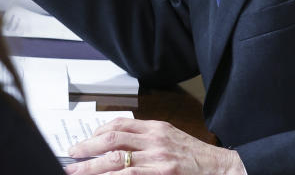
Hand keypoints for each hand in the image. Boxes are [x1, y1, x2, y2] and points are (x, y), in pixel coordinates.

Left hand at [64, 118, 244, 174]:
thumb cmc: (196, 157)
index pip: (119, 124)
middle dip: (87, 147)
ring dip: (91, 166)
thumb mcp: (170, 138)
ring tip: (75, 171)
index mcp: (156, 128)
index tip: (83, 141)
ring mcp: (158, 159)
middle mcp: (155, 140)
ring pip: (116, 160)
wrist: (223, 169)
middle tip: (71, 154)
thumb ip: (146, 138)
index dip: (96, 132)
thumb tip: (116, 142)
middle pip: (111, 139)